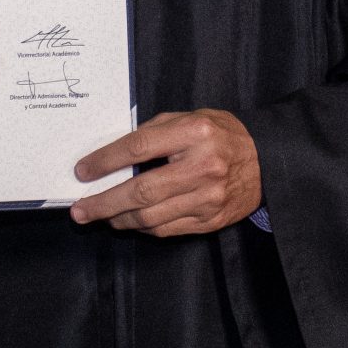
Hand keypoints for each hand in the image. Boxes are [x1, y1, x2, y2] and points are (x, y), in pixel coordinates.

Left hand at [68, 110, 260, 236]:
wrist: (267, 160)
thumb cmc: (221, 134)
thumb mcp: (189, 118)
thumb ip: (154, 132)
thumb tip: (114, 156)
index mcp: (194, 132)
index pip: (138, 147)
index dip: (105, 161)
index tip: (82, 171)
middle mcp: (202, 166)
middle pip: (141, 190)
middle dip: (104, 202)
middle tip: (79, 209)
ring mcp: (208, 197)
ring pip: (151, 217)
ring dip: (119, 218)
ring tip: (101, 215)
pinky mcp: (212, 220)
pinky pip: (167, 230)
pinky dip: (142, 228)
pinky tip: (129, 221)